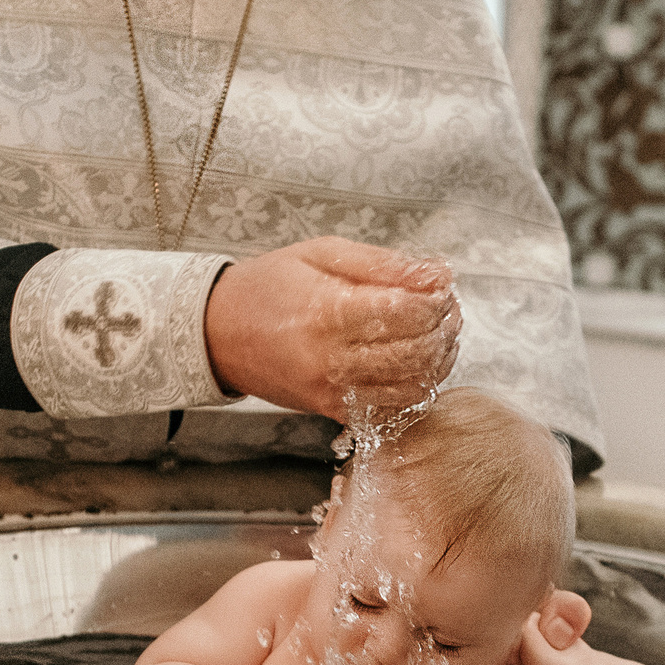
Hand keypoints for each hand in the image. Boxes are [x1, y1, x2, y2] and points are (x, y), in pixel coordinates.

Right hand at [203, 238, 459, 419]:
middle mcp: (331, 359)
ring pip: (411, 387)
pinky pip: (390, 408)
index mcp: (328, 311)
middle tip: (447, 310)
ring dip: (437, 361)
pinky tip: (414, 362)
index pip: (407, 313)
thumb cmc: (268, 286)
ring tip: (435, 333)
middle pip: (416, 353)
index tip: (441, 287)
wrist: (217, 333)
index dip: (436, 300)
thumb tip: (437, 273)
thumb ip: (383, 264)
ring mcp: (331, 391)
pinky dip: (414, 387)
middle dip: (444, 329)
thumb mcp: (322, 254)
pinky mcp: (331, 410)